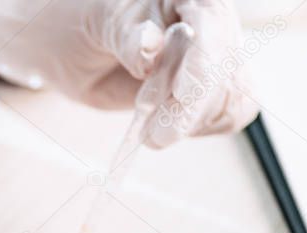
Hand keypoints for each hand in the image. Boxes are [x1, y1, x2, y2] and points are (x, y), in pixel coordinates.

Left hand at [0, 0, 257, 147]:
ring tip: (149, 128)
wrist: (74, 50)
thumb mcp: (98, 23)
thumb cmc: (85, 24)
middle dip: (190, 106)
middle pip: (226, 66)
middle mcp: (208, 22)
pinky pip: (230, 112)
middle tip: (154, 135)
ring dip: (191, 121)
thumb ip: (126, 35)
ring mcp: (212, 57)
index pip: (212, 22)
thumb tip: (149, 48)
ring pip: (232, 94)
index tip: (183, 93)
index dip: (203, 60)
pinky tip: (166, 126)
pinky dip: (201, 126)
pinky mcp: (210, 88)